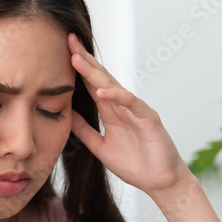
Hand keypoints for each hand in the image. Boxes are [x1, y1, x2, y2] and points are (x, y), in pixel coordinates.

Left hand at [67, 33, 190, 195]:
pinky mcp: (148, 118)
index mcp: (111, 111)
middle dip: (84, 59)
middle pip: (100, 77)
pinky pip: (132, 103)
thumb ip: (85, 131)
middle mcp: (122, 106)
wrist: (159, 182)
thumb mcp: (100, 147)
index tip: (62, 52)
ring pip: (113, 85)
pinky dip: (117, 96)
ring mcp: (136, 110)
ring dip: (94, 72)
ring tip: (77, 59)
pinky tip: (102, 91)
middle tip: (69, 40)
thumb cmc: (135, 164)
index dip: (77, 69)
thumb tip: (68, 116)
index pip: (91, 84)